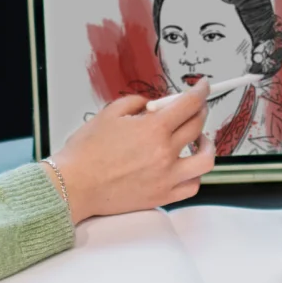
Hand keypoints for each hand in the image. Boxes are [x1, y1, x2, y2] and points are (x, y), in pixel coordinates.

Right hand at [54, 84, 218, 222]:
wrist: (74, 185)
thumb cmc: (85, 153)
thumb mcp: (109, 114)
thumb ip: (135, 103)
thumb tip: (151, 105)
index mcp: (153, 129)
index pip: (189, 104)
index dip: (201, 91)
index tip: (204, 86)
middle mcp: (164, 153)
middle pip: (198, 126)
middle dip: (200, 111)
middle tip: (195, 108)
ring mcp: (166, 177)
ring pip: (205, 159)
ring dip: (207, 144)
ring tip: (199, 139)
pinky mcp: (162, 196)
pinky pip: (192, 186)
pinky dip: (195, 174)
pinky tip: (187, 166)